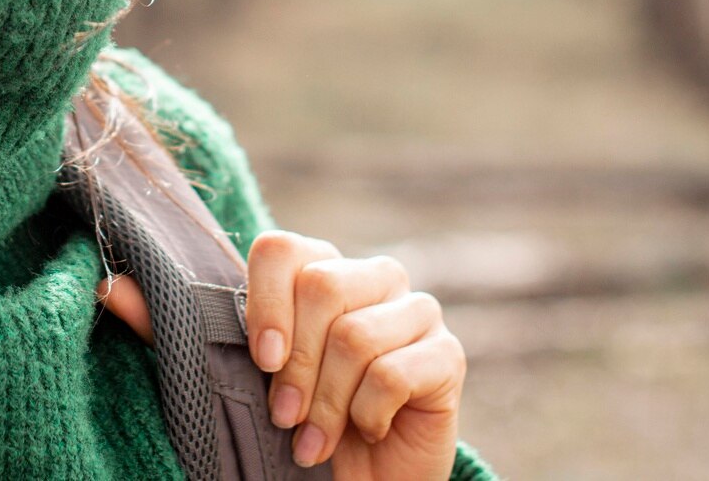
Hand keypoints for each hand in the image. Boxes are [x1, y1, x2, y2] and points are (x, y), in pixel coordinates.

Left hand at [247, 229, 463, 478]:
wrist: (375, 477)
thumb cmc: (318, 420)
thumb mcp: (279, 377)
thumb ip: (269, 342)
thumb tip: (260, 344)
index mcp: (327, 269)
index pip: (283, 250)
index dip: (266, 302)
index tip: (263, 360)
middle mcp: (377, 277)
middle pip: (322, 286)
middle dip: (297, 364)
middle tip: (285, 417)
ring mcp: (419, 311)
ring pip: (355, 335)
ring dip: (327, 403)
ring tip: (316, 441)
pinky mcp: (448, 354)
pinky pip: (391, 375)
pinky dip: (368, 414)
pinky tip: (369, 431)